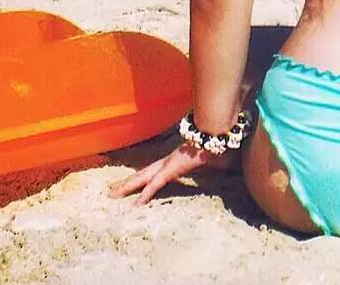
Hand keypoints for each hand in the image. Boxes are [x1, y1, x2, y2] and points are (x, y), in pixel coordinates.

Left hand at [106, 142, 232, 203]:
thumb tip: (228, 167)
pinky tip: (136, 205)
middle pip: (144, 173)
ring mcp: (169, 164)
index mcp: (178, 159)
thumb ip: (219, 165)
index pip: (157, 170)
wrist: (220, 133)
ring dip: (127, 187)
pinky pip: (156, 185)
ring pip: (143, 178)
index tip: (134, 183)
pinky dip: (145, 195)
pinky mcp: (172, 169)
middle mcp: (170, 160)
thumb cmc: (221, 145)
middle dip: (128, 182)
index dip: (145, 177)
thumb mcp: (219, 160)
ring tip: (111, 195)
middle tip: (111, 191)